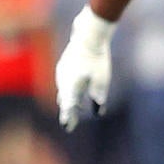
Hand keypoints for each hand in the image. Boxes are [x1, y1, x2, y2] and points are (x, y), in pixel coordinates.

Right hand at [55, 6, 116, 130]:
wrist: (88, 36)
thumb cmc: (97, 59)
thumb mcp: (102, 80)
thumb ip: (98, 97)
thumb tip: (98, 111)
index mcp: (71, 86)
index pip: (69, 106)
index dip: (69, 117)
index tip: (68, 127)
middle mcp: (63, 80)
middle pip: (64, 100)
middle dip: (68, 111)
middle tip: (69, 124)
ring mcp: (61, 72)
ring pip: (63, 91)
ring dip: (66, 100)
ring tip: (69, 110)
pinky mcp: (63, 66)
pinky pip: (63, 82)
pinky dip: (67, 90)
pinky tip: (69, 92)